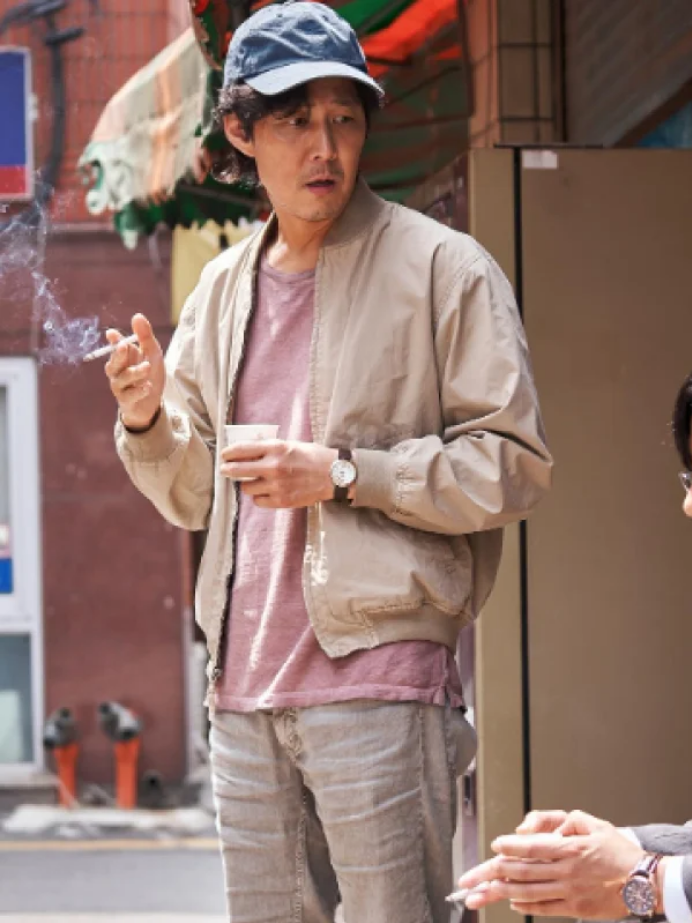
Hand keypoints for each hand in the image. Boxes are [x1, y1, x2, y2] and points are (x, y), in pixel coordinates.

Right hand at [105, 314, 164, 429]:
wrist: (152, 402)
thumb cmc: (149, 375)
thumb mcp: (152, 354)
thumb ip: (145, 336)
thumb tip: (137, 316)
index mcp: (124, 357)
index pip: (115, 347)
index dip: (114, 341)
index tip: (112, 334)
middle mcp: (118, 371)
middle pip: (113, 363)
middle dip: (118, 354)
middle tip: (125, 346)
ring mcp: (120, 387)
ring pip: (121, 379)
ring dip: (134, 372)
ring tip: (147, 367)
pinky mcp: (126, 401)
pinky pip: (128, 396)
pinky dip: (138, 391)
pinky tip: (148, 387)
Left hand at [220, 440, 337, 508]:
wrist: (334, 475)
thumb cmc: (313, 457)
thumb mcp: (291, 444)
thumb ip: (269, 447)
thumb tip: (247, 448)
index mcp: (276, 448)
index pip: (242, 449)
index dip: (228, 453)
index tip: (224, 455)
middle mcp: (274, 467)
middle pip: (236, 470)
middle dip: (227, 470)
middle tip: (225, 470)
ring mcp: (277, 486)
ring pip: (246, 488)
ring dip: (247, 484)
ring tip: (255, 481)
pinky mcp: (282, 501)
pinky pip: (258, 501)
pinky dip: (259, 496)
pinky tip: (266, 491)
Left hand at [457, 810, 644, 918]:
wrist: (644, 882)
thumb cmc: (617, 850)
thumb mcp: (593, 823)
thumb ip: (565, 820)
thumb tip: (542, 828)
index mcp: (569, 848)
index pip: (531, 847)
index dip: (510, 847)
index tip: (494, 846)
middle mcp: (565, 871)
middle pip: (521, 872)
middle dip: (490, 874)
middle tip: (468, 878)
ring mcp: (569, 892)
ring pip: (527, 892)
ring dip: (499, 893)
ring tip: (478, 894)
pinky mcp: (575, 908)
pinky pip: (544, 908)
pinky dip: (525, 905)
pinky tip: (510, 902)